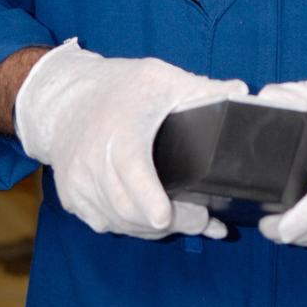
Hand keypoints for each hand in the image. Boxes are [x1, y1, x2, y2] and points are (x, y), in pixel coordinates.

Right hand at [14, 39, 247, 238]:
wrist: (65, 98)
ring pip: (119, 222)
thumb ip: (201, 89)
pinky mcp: (72, 199)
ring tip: (184, 221)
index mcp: (120, 135)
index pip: (133, 173)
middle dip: (170, 222)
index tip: (165, 216)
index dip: (150, 199)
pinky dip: (129, 225)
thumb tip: (241, 90)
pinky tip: (150, 219)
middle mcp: (94, 164)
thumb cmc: (117, 87)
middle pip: (131, 210)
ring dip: (151, 228)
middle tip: (203, 220)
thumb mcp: (160, 77)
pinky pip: (105, 223)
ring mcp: (80, 186)